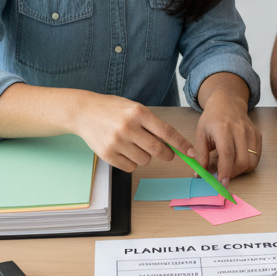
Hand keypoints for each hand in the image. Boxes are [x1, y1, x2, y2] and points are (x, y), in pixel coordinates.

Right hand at [72, 93, 195, 173]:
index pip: (166, 132)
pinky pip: (130, 167)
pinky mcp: (107, 154)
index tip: (192, 153)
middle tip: (167, 153)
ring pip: (144, 160)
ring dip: (145, 156)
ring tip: (134, 144)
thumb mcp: (134, 109)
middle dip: (167, 154)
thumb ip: (152, 124)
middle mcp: (128, 127)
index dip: (182, 145)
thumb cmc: (113, 110)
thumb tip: (173, 144)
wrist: (84, 112)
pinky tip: (124, 150)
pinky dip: (132, 162)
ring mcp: (116, 142)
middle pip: (158, 150)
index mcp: (138, 113)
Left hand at [194, 87, 261, 183]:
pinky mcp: (258, 136)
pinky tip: (237, 160)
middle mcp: (239, 129)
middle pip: (242, 160)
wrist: (227, 103)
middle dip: (233, 174)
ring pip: (252, 161)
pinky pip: (256, 157)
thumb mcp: (200, 134)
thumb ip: (200, 155)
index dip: (225, 171)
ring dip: (241, 171)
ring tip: (230, 168)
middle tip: (223, 176)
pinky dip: (247, 164)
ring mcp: (251, 132)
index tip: (222, 183)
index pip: (227, 154)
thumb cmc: (212, 119)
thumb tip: (200, 174)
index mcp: (223, 128)